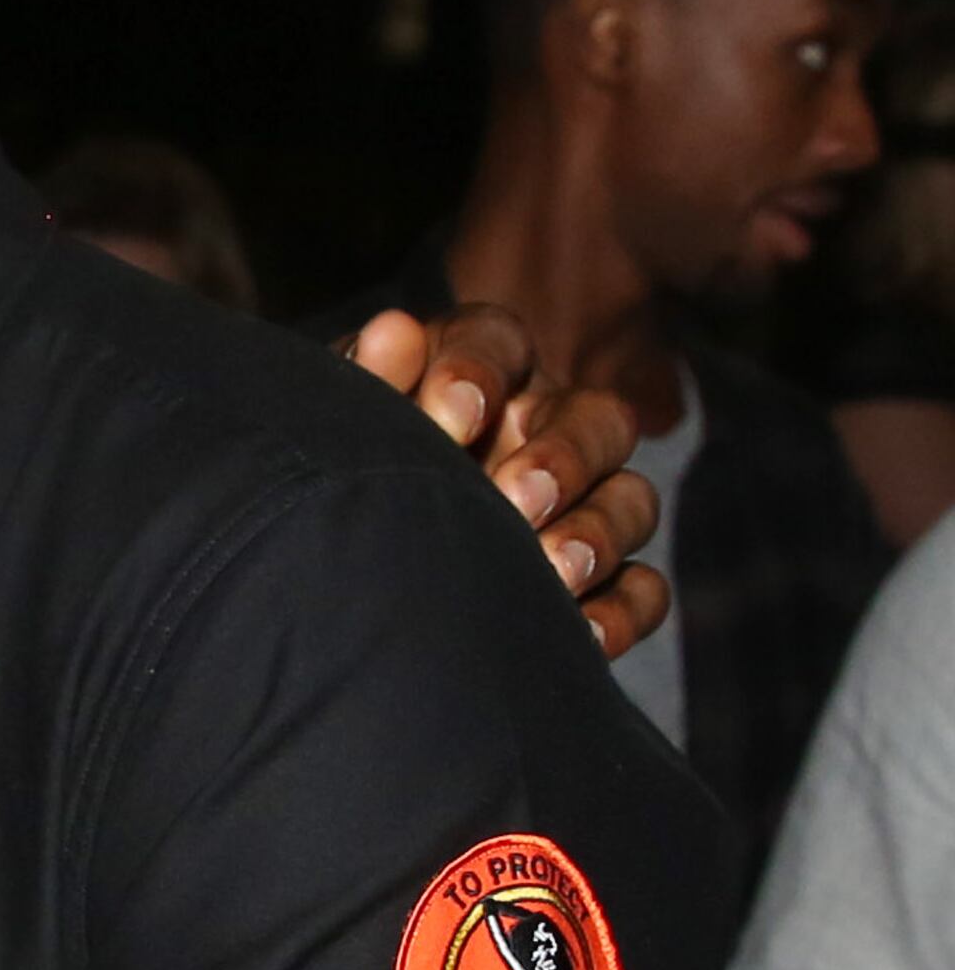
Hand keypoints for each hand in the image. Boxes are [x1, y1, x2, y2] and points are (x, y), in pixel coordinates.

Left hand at [342, 304, 668, 663]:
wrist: (330, 581)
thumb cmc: (339, 481)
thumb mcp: (344, 430)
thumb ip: (368, 383)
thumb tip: (392, 334)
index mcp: (471, 375)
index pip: (495, 341)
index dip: (480, 369)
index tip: (450, 417)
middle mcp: (540, 430)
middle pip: (595, 417)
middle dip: (565, 455)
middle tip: (520, 498)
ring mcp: (579, 505)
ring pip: (630, 500)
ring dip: (599, 533)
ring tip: (554, 570)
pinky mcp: (598, 583)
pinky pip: (639, 589)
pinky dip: (622, 611)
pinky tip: (583, 635)